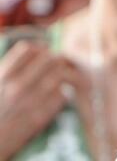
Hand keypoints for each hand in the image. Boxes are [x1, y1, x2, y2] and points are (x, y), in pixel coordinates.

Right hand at [0, 40, 75, 156]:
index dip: (38, 48)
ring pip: (59, 76)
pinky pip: (61, 96)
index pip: (28, 49)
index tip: (41, 51)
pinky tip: (55, 92)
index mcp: (1, 76)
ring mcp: (29, 103)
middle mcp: (16, 88)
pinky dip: (60, 91)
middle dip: (53, 58)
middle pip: (49, 59)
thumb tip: (35, 49)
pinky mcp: (39, 118)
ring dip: (60, 73)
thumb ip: (10, 67)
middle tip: (54, 62)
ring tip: (56, 76)